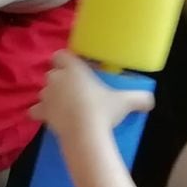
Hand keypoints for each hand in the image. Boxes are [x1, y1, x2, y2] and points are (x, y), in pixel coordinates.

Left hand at [30, 51, 154, 135]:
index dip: (65, 60)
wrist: (84, 132)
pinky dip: (39, 112)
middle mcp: (56, 78)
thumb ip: (139, 97)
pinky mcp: (41, 112)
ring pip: (44, 90)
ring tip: (65, 104)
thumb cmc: (103, 110)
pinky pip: (35, 110)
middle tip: (75, 89)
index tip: (76, 67)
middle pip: (52, 73)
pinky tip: (48, 116)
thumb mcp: (125, 102)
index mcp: (73, 68)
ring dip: (51, 95)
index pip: (60, 54)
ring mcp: (46, 95)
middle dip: (60, 79)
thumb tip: (150, 100)